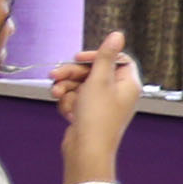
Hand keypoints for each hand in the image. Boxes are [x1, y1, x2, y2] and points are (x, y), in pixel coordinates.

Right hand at [55, 31, 142, 183]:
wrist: (86, 149)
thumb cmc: (97, 116)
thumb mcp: (99, 80)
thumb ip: (105, 56)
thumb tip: (117, 34)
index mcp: (128, 84)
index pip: (116, 60)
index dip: (97, 56)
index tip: (79, 58)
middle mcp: (118, 93)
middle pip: (93, 72)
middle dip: (72, 74)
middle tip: (55, 74)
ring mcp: (103, 104)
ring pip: (81, 85)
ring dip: (66, 88)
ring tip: (56, 94)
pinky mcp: (90, 113)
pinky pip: (76, 99)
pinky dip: (68, 102)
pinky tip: (66, 110)